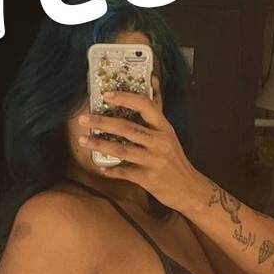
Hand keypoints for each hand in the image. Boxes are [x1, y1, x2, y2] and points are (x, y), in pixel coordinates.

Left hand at [77, 77, 206, 211]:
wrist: (190, 189)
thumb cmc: (176, 161)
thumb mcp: (169, 137)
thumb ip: (155, 118)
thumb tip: (151, 84)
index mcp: (165, 128)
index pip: (145, 106)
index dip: (125, 98)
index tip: (106, 95)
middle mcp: (160, 142)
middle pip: (127, 128)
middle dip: (102, 122)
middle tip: (83, 118)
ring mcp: (154, 161)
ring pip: (122, 150)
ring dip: (100, 145)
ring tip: (83, 140)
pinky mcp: (148, 178)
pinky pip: (125, 172)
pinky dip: (111, 170)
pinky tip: (101, 168)